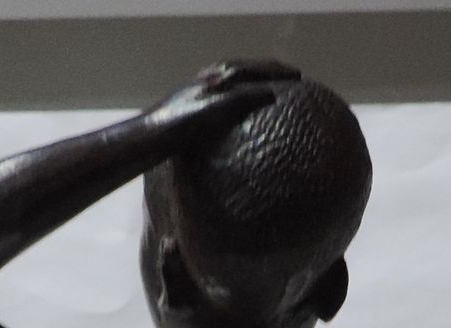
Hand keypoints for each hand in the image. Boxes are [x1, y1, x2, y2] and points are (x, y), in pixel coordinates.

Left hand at [148, 61, 295, 133]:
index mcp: (221, 75)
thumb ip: (244, 98)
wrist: (152, 136)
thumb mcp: (217, 110)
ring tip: (269, 90)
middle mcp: (211, 76)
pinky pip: (225, 93)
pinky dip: (240, 95)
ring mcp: (202, 88)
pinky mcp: (194, 102)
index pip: (258, 67)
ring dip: (255, 81)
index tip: (298, 76)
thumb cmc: (183, 125)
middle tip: (288, 79)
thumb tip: (272, 92)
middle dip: (269, 73)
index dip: (279, 72)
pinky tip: (240, 109)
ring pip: (236, 78)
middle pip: (247, 68)